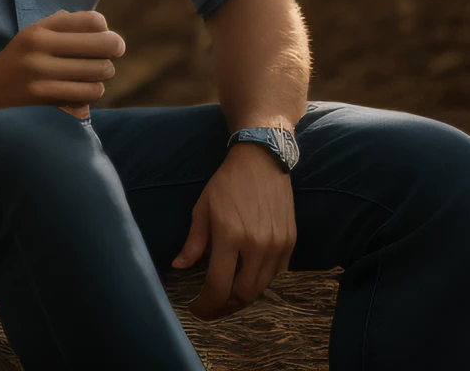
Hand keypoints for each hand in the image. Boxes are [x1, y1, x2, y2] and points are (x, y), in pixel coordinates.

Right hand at [0, 10, 123, 112]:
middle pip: (104, 45)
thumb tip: (105, 28)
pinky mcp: (47, 99)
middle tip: (109, 54)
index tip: (102, 36)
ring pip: (101, 71)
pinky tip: (84, 86)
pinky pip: (90, 93)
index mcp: (40, 30)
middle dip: (113, 49)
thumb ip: (68, 24)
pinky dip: (94, 90)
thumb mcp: (37, 31)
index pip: (92, 21)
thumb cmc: (23, 54)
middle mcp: (40, 50)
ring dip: (103, 72)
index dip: (105, 29)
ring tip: (93, 71)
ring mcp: (43, 76)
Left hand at [173, 142, 295, 320]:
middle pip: (243, 294)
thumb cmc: (226, 184)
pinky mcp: (290, 242)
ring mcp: (277, 244)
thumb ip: (193, 242)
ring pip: (261, 288)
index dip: (206, 305)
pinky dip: (260, 281)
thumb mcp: (202, 209)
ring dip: (243, 297)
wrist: (262, 161)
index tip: (196, 308)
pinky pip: (276, 275)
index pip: (218, 286)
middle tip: (210, 305)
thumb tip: (179, 267)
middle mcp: (257, 244)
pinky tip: (246, 277)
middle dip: (224, 306)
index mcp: (230, 236)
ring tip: (227, 295)